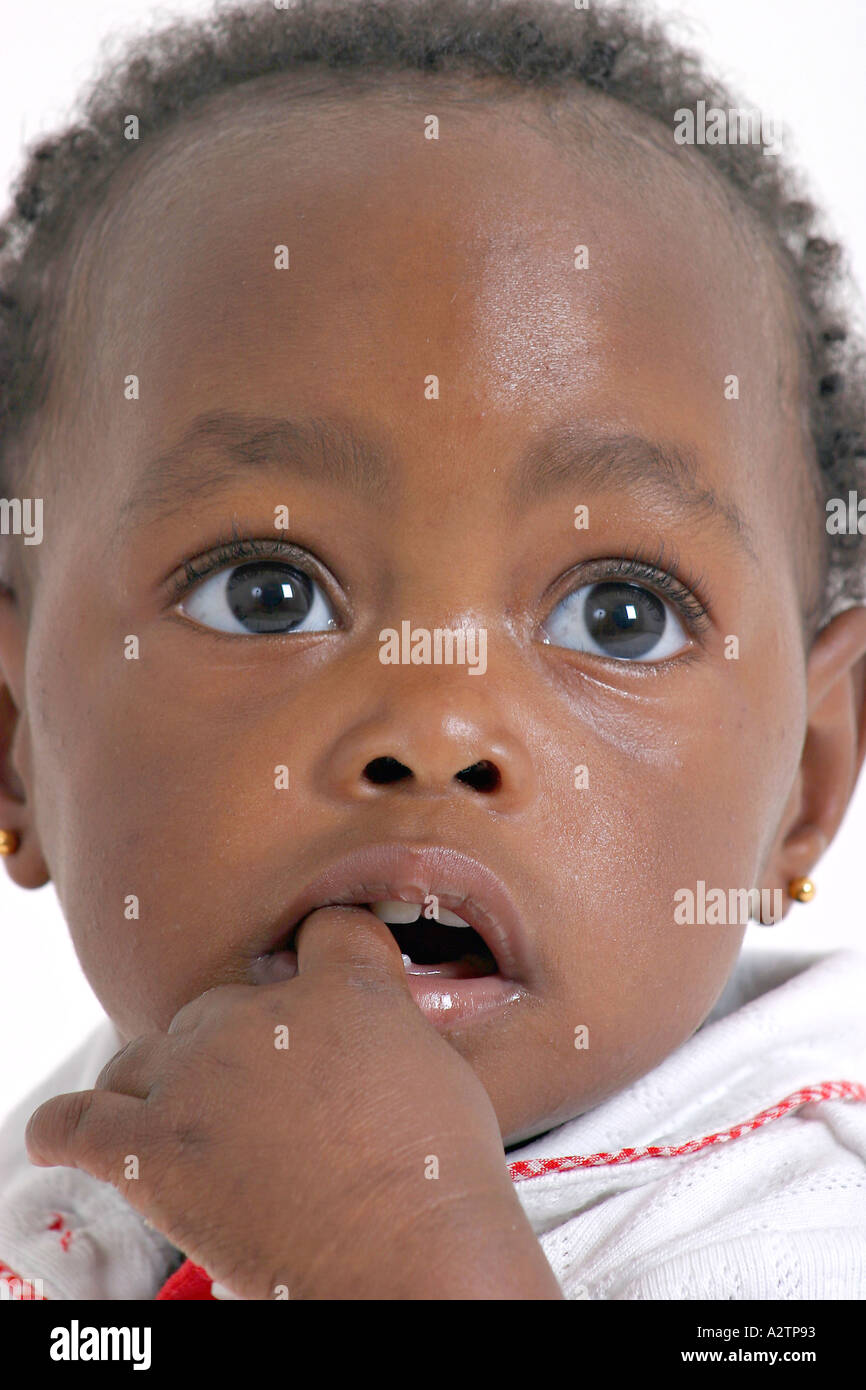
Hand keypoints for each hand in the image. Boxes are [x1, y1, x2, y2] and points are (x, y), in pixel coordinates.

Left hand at [25, 907, 561, 1298]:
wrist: (407, 1254)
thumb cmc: (435, 1175)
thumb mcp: (438, 1064)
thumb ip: (387, 1018)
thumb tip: (365, 1021)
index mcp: (343, 986)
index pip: (323, 933)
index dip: (321, 960)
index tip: (315, 986)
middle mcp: (262, 1014)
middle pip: (220, 1006)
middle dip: (236, 1050)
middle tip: (264, 1111)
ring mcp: (199, 1077)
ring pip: (146, 1055)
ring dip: (159, 1084)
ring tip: (183, 1124)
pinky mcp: (151, 1147)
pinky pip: (76, 1122)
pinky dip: (65, 1128)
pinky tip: (69, 1135)